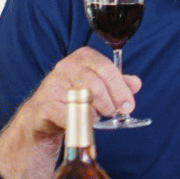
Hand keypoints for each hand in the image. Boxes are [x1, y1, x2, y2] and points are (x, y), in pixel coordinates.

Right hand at [24, 46, 141, 140]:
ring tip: (97, 117)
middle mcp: (67, 65)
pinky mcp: (46, 102)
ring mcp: (54, 82)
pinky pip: (71, 115)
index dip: (121, 90)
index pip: (108, 69)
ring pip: (84, 100)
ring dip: (96, 113)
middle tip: (113, 113)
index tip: (129, 106)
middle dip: (110, 103)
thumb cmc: (75, 96)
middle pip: (96, 85)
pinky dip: (81, 122)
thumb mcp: (99, 86)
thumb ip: (118, 84)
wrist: (44, 114)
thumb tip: (136, 83)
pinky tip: (83, 122)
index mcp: (84, 56)